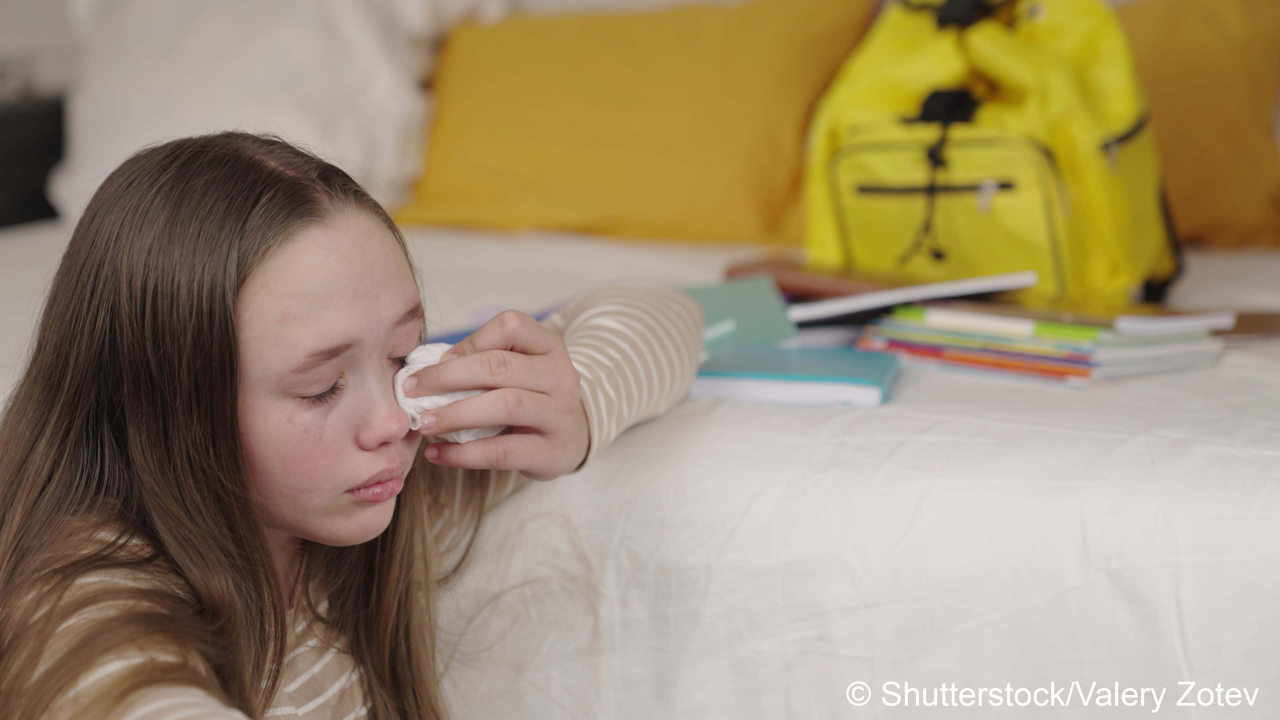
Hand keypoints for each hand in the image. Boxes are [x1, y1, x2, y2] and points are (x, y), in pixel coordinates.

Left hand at [403, 310, 588, 481]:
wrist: (573, 438)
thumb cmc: (532, 397)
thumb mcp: (519, 370)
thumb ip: (482, 362)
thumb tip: (422, 371)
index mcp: (549, 347)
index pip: (510, 326)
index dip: (469, 341)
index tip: (438, 361)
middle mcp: (560, 376)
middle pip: (500, 366)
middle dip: (448, 377)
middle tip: (411, 391)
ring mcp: (560, 414)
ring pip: (505, 405)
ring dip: (456, 414)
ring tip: (424, 423)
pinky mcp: (552, 451)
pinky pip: (503, 451)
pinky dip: (463, 453)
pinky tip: (437, 453)